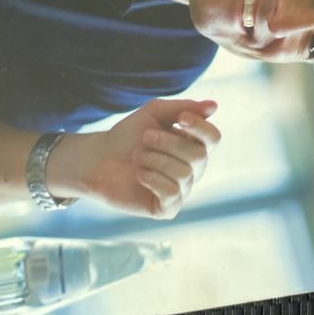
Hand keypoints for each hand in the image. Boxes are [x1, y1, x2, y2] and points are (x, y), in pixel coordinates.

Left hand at [47, 99, 219, 218]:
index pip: (213, 138)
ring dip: (154, 160)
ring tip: (137, 156)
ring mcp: (182, 191)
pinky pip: (172, 194)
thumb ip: (183, 107)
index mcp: (193, 147)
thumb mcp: (155, 114)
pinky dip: (153, 179)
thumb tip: (214, 106)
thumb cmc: (129, 136)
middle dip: (168, 143)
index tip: (180, 118)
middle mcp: (193, 170)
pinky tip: (139, 174)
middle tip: (145, 138)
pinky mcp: (167, 208)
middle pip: (199, 156)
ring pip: (184, 174)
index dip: (200, 127)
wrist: (99, 159)